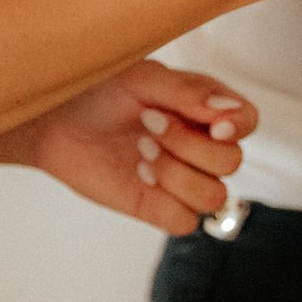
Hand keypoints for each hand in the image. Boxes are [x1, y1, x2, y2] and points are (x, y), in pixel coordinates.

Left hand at [0, 63, 257, 235]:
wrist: (53, 118)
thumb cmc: (98, 90)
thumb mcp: (143, 78)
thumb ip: (190, 92)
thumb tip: (228, 113)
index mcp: (204, 109)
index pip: (248, 121)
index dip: (239, 126)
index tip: (214, 123)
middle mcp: (199, 146)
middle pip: (232, 163)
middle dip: (189, 143)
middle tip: (149, 121)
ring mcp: (180, 180)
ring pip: (214, 197)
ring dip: (176, 173)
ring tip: (141, 149)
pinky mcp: (156, 207)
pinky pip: (184, 222)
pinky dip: (165, 200)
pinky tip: (138, 173)